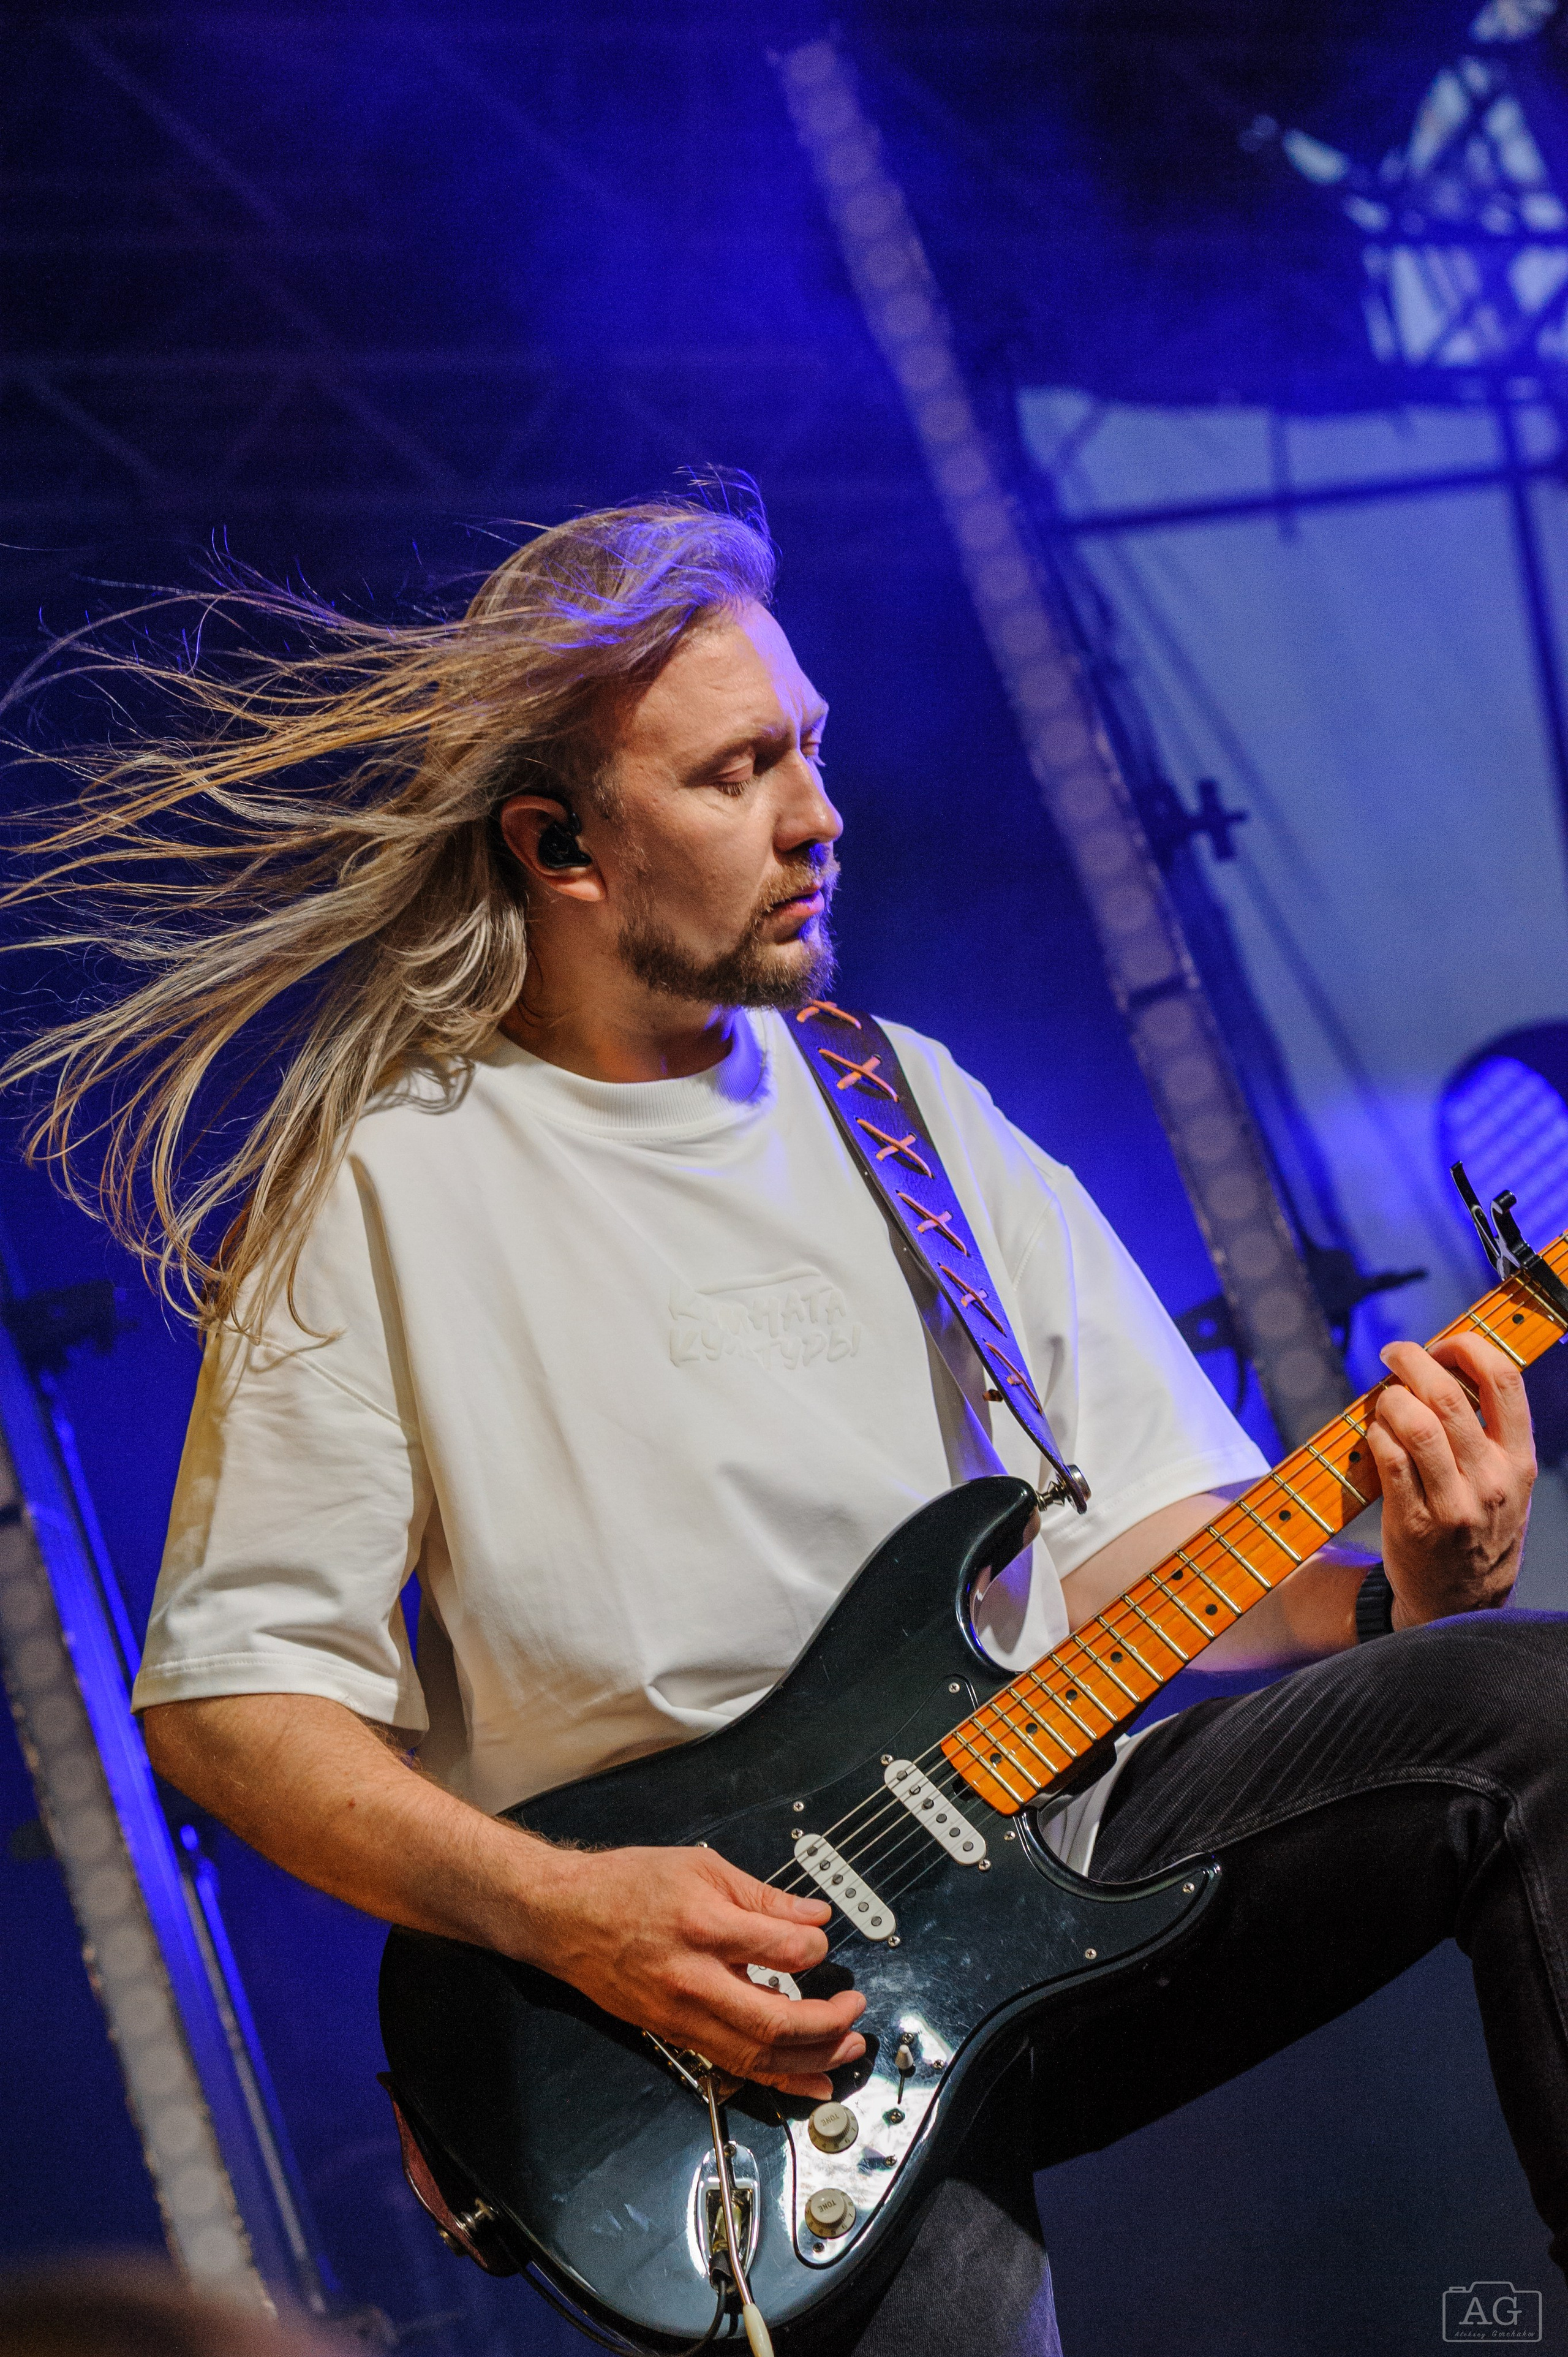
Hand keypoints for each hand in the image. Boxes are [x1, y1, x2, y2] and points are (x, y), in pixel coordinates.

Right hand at [510, 1841, 866, 2098]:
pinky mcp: (675, 2034)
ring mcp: (681, 2015)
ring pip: (756, 2055)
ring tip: (848, 2048)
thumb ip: (762, 1896)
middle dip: (828, 2022)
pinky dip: (778, 2079)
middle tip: (855, 2008)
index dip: (816, 1946)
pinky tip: (810, 2082)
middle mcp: (693, 1978)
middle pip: (773, 2020)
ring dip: (812, 2058)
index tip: (823, 1939)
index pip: (781, 1948)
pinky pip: (733, 2065)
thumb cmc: (627, 1885)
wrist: (564, 1916)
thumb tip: (814, 1915)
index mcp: (703, 1925)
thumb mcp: (701, 1869)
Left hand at [1366, 1334, 1535, 1627]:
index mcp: (1520, 1461)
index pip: (1505, 1380)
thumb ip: (1487, 1431)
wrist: (1462, 1603)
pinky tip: (1376, 1433)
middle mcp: (1493, 1481)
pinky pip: (1388, 1458)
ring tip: (1384, 1398)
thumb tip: (1441, 1365)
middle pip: (1449, 1396)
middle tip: (1394, 1353)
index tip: (1443, 1344)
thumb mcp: (1507, 1482)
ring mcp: (1454, 1505)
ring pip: (1416, 1425)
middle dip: (1413, 1360)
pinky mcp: (1413, 1524)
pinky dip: (1375, 1433)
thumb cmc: (1479, 1527)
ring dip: (1390, 1398)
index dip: (1467, 1347)